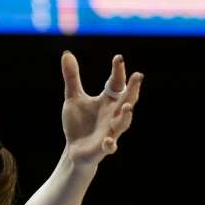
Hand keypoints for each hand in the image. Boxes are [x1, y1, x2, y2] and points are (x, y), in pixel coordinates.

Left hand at [60, 51, 143, 165]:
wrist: (74, 150)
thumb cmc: (78, 123)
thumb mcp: (73, 98)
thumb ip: (72, 77)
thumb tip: (67, 53)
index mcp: (108, 102)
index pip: (116, 84)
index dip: (118, 72)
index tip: (118, 58)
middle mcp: (113, 115)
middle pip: (127, 100)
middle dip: (133, 89)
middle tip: (138, 75)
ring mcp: (110, 131)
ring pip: (123, 123)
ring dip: (126, 116)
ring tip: (127, 106)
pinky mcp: (103, 147)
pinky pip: (110, 146)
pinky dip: (110, 144)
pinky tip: (107, 141)